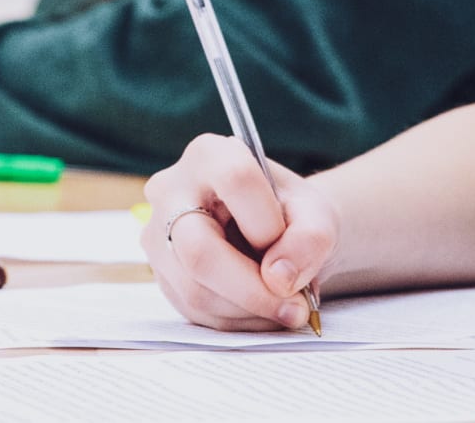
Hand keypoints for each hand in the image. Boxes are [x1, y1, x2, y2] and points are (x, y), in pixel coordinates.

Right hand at [142, 134, 337, 330]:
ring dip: (251, 311)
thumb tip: (278, 278)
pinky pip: (196, 313)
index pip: (235, 180)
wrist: (276, 235)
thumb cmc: (292, 215)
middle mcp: (171, 190)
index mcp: (209, 154)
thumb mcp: (316, 216)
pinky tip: (263, 311)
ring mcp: (158, 237)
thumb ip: (310, 239)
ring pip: (197, 291)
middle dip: (253, 289)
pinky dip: (238, 321)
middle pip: (199, 249)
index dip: (267, 223)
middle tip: (296, 308)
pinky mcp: (163, 277)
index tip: (288, 244)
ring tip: (287, 307)